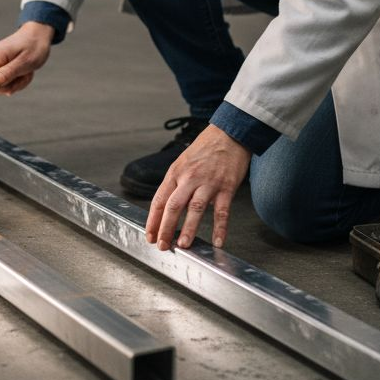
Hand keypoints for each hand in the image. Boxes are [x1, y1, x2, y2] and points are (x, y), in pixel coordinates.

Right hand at [0, 22, 52, 95]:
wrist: (37, 36)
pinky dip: (17, 80)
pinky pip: (4, 82)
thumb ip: (8, 73)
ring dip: (17, 82)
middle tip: (25, 74)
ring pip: (1, 85)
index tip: (13, 82)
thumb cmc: (33, 47)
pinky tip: (23, 70)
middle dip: (13, 84)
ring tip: (26, 70)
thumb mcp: (24, 62)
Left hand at [145, 124, 249, 249]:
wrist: (229, 134)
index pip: (160, 200)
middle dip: (166, 228)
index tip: (150, 236)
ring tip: (183, 245)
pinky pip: (222, 211)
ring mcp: (208, 183)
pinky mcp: (226, 187)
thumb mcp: (182, 162)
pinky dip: (220, 228)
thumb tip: (167, 207)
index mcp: (176, 173)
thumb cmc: (205, 148)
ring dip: (189, 229)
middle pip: (173, 206)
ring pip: (195, 209)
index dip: (153, 221)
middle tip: (163, 246)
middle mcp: (189, 178)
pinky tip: (217, 242)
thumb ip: (175, 183)